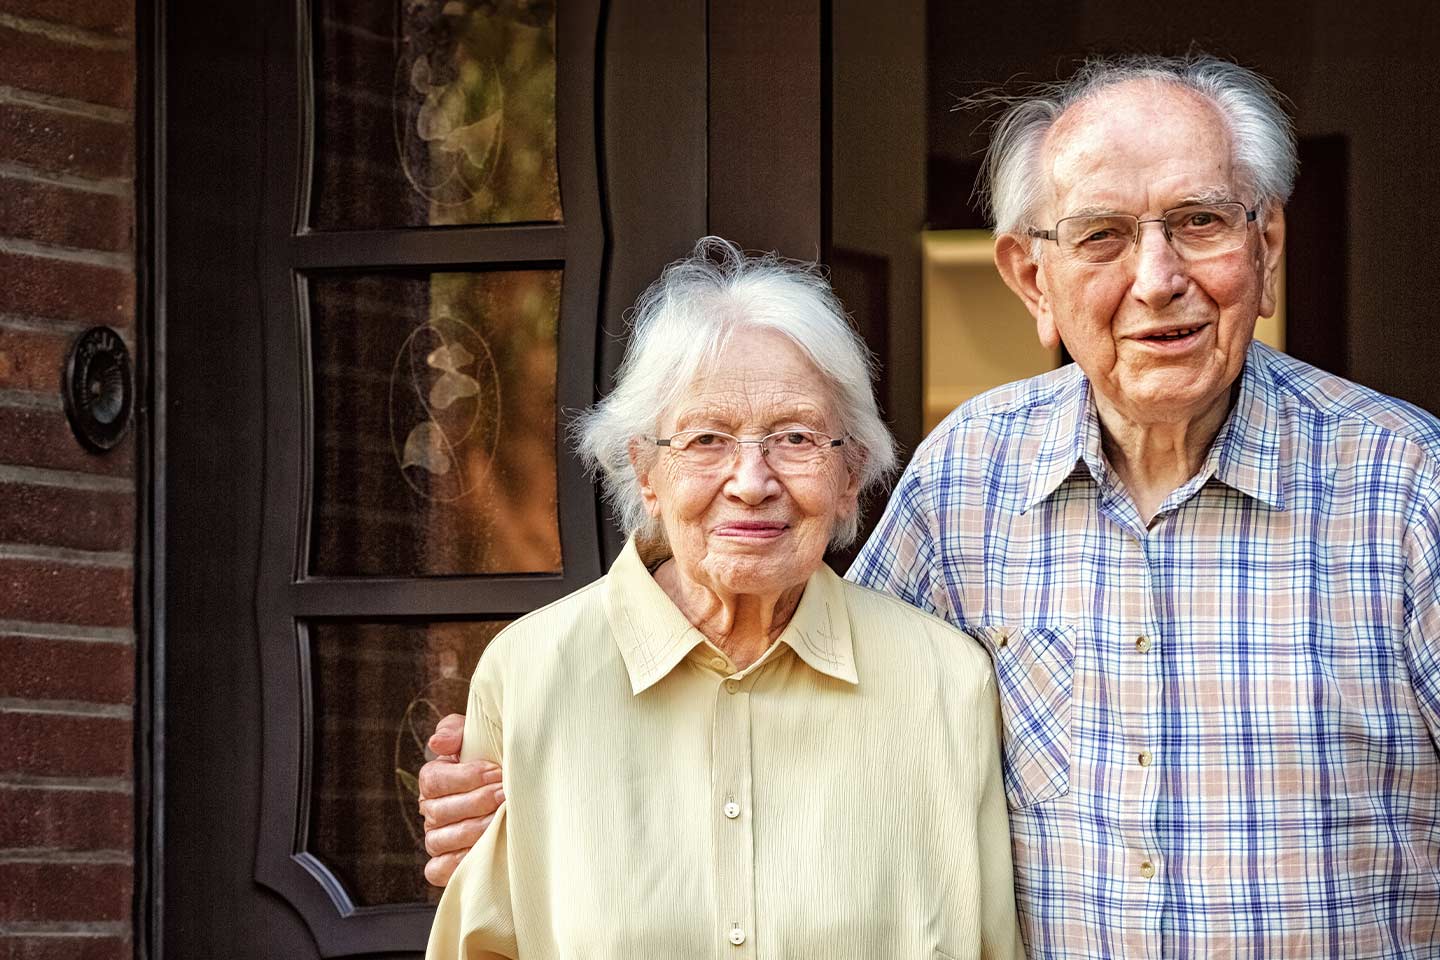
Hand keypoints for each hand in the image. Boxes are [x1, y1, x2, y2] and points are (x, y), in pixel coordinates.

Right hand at [418, 713, 504, 886]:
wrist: (516, 790)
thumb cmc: (495, 762)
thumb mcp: (477, 738)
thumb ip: (454, 731)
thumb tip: (438, 743)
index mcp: (434, 779)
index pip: (434, 779)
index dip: (465, 777)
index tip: (496, 772)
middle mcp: (431, 811)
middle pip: (439, 810)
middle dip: (476, 801)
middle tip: (504, 794)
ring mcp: (436, 839)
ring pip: (440, 840)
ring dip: (473, 830)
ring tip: (500, 819)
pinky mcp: (444, 866)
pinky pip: (438, 870)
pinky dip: (458, 862)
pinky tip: (484, 848)